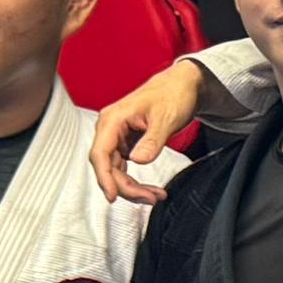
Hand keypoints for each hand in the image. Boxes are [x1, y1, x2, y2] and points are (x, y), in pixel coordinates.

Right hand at [92, 59, 208, 205]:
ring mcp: (117, 137)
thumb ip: (152, 140)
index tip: (113, 196)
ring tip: (156, 196)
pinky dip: (136, 180)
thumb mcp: (166, 118)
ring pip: (115, 170)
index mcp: (113, 119)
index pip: (99, 153)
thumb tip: (138, 160)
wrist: (182, 85)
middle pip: (107, 166)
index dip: (104, 177)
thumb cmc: (173, 94)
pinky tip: (151, 189)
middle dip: (126, 187)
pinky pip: (124, 167)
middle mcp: (110, 128)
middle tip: (151, 198)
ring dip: (132, 187)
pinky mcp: (126, 143)